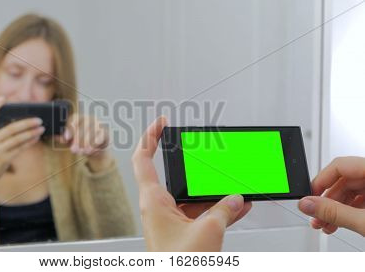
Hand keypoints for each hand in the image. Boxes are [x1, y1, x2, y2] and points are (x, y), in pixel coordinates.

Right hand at [0, 97, 44, 199]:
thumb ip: (0, 132)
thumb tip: (21, 121)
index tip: (2, 98)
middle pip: (10, 129)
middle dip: (26, 123)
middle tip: (38, 119)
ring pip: (17, 139)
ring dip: (32, 133)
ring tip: (42, 128)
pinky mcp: (3, 159)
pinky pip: (20, 148)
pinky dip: (30, 142)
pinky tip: (36, 137)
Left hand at [55, 114, 110, 171]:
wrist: (94, 149)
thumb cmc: (80, 142)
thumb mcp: (70, 141)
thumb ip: (63, 138)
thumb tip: (56, 137)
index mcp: (79, 118)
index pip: (74, 119)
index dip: (70, 128)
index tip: (66, 138)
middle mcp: (89, 119)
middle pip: (83, 126)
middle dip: (78, 140)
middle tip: (74, 150)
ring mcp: (98, 124)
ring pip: (92, 131)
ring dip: (86, 143)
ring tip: (82, 152)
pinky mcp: (105, 132)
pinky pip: (101, 136)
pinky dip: (95, 144)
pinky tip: (90, 150)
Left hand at [131, 116, 251, 250]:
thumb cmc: (177, 264)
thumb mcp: (207, 231)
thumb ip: (223, 210)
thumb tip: (234, 200)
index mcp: (153, 201)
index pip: (143, 158)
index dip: (150, 137)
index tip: (160, 123)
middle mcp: (158, 209)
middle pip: (173, 177)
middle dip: (194, 168)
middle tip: (206, 158)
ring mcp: (170, 222)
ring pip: (191, 198)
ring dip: (211, 193)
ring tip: (232, 187)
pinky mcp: (182, 234)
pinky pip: (200, 215)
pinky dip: (216, 210)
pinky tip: (237, 207)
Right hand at [298, 156, 364, 235]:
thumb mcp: (364, 221)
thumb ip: (334, 212)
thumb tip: (307, 204)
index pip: (339, 165)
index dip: (320, 181)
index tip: (309, 197)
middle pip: (344, 181)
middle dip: (327, 202)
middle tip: (316, 216)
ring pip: (351, 192)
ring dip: (335, 210)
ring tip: (325, 224)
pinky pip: (361, 199)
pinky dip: (349, 212)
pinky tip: (340, 224)